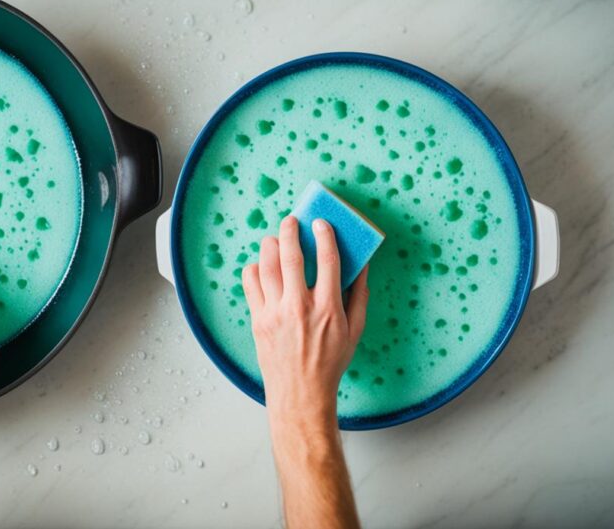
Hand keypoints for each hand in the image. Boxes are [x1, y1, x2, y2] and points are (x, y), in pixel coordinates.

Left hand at [242, 216, 369, 432]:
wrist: (300, 393)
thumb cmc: (330, 362)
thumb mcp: (355, 332)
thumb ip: (360, 297)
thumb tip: (363, 266)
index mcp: (328, 309)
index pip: (328, 261)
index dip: (325, 236)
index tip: (322, 223)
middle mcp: (300, 307)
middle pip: (291, 257)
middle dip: (290, 231)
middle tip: (292, 220)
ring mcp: (275, 313)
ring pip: (266, 266)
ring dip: (270, 245)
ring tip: (275, 238)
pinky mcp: (258, 320)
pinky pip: (250, 284)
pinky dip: (254, 268)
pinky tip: (261, 265)